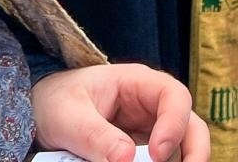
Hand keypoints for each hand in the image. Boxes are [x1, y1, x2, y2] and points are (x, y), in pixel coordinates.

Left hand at [32, 63, 209, 161]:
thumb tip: (126, 159)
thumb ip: (95, 135)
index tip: (157, 154)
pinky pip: (161, 161)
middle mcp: (150, 105)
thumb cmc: (55, 102)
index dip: (174, 123)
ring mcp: (148, 129)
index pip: (173, 95)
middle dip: (195, 150)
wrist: (42, 113)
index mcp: (136, 82)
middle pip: (190, 123)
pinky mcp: (140, 151)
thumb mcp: (68, 116)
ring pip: (181, 146)